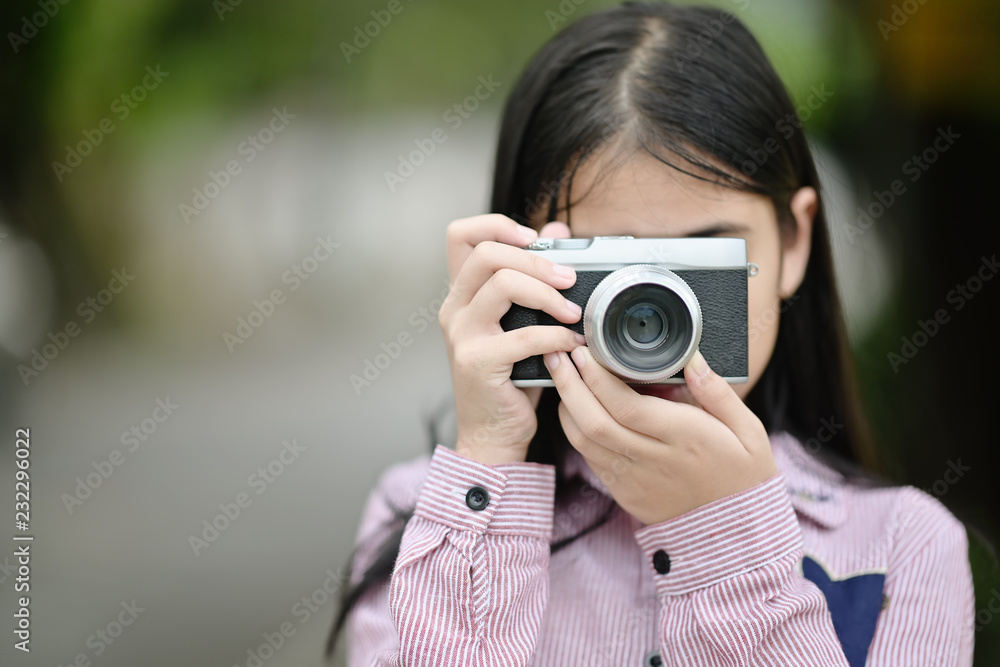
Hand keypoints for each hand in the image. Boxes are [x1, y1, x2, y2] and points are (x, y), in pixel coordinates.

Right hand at [438, 214, 581, 464]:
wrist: (493, 434)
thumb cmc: (510, 378)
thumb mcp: (521, 321)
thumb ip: (534, 276)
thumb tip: (557, 231)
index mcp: (461, 294)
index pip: (460, 235)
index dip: (496, 225)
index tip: (532, 238)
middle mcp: (454, 309)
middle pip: (487, 253)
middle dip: (536, 260)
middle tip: (568, 278)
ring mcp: (462, 335)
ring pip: (502, 283)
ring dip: (547, 293)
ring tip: (572, 311)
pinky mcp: (478, 362)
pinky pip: (525, 334)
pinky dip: (557, 336)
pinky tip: (572, 344)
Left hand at [542, 346, 777, 524]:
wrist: (735, 534)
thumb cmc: (743, 476)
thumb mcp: (748, 431)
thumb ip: (717, 392)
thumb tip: (692, 358)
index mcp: (685, 439)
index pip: (627, 407)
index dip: (599, 379)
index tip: (585, 353)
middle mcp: (653, 461)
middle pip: (595, 423)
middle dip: (570, 385)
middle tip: (558, 355)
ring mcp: (634, 480)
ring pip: (584, 441)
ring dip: (567, 406)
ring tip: (562, 375)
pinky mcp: (624, 492)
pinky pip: (590, 458)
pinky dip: (577, 430)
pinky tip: (576, 407)